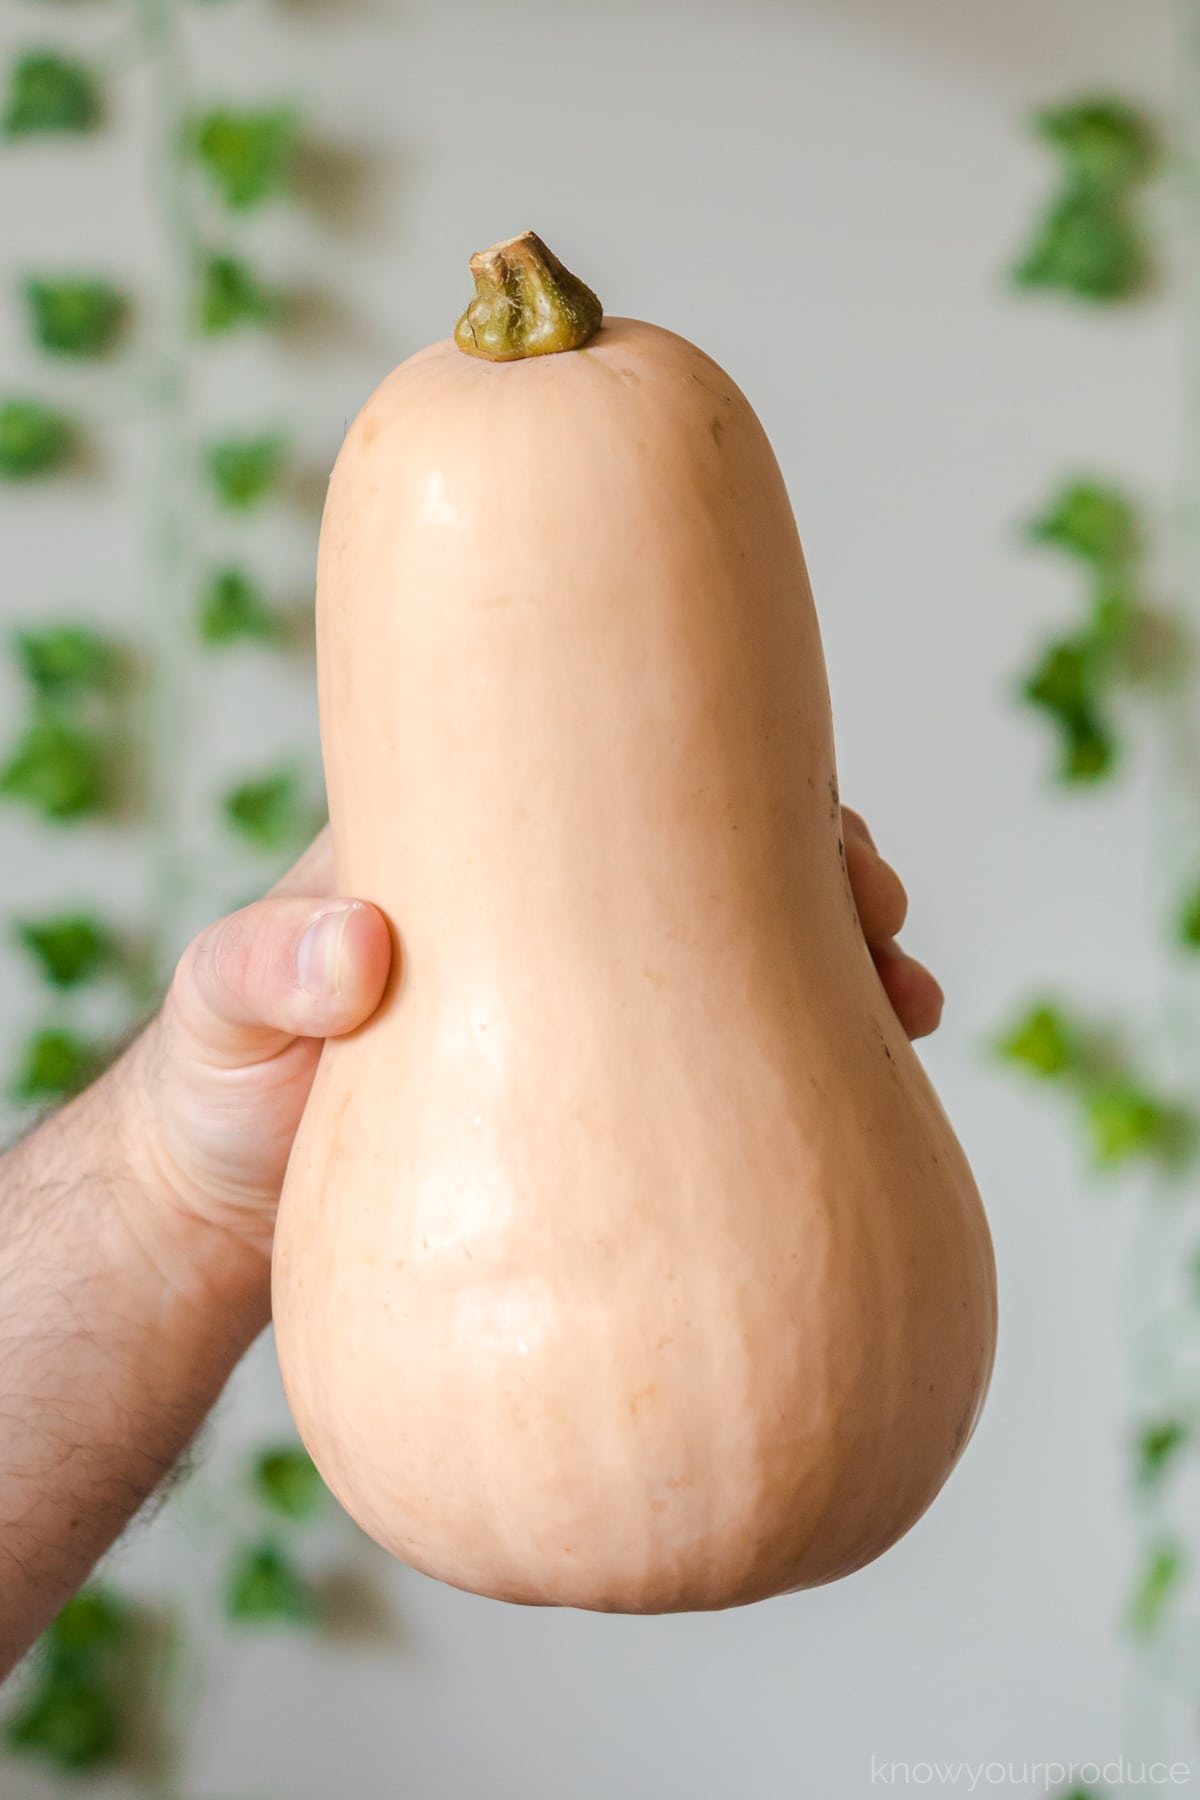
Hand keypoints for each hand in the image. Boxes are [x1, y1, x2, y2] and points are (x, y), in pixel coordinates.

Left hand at [117, 807, 939, 1301]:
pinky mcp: (596, 1118)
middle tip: (883, 923)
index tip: (825, 832)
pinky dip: (791, 1083)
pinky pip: (710, 1082)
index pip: (625, 780)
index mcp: (473, 853)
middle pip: (713, 863)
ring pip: (734, 968)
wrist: (221, 1218)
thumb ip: (260, 972)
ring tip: (908, 1009)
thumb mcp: (215, 1017)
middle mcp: (547, 919)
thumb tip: (364, 949)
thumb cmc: (211, 1092)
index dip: (738, 784)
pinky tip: (855, 1122)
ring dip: (834, 973)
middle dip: (821, 872)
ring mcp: (582, 1019)